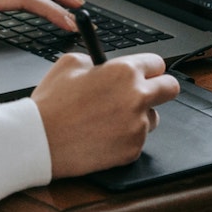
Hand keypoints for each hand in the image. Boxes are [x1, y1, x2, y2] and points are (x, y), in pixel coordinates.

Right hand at [31, 52, 178, 176]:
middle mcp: (137, 98)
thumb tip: (103, 66)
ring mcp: (137, 127)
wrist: (40, 140)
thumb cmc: (51, 103)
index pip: (158, 64)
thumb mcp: (69, 63)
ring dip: (139, 116)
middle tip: (144, 92)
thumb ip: (95, 60)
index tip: (145, 73)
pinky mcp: (132, 150)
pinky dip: (124, 138)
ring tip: (109, 118)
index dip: (149, 68)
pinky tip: (101, 135)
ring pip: (153, 118)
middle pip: (171, 88)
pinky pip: (137, 140)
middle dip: (160, 88)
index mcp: (124, 72)